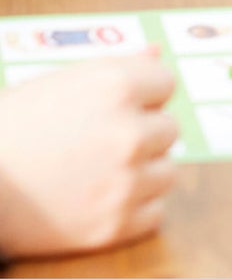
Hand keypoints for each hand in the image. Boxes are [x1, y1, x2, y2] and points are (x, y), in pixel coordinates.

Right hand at [0, 53, 178, 259]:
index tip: (111, 109)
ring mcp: (124, 182)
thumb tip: (157, 53)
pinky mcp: (114, 225)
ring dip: (140, 173)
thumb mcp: (58, 84)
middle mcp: (128, 133)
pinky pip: (154, 212)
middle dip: (140, 135)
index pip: (166, 83)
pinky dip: (131, 210)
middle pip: (169, 129)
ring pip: (166, 172)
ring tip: (94, 173)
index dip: (138, 96)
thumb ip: (116, 68)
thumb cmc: (10, 129)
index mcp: (115, 86)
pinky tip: (96, 200)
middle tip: (95, 144)